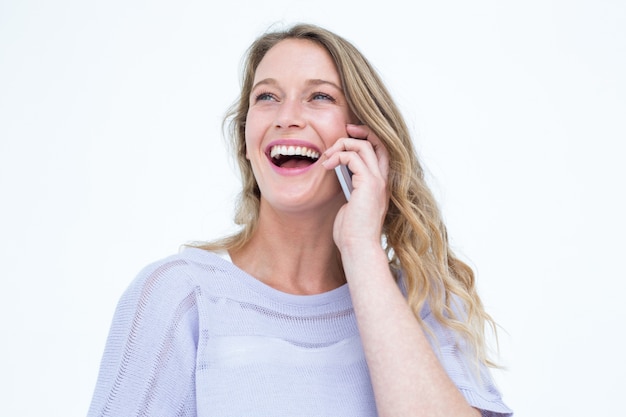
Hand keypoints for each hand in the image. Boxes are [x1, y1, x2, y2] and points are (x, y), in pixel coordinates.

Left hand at [322, 124, 389, 251]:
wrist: (358, 247)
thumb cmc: (351, 232)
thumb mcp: (350, 205)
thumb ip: (349, 188)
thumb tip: (337, 174)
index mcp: (380, 185)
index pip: (381, 152)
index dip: (367, 139)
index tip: (349, 135)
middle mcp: (382, 181)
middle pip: (377, 143)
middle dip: (359, 132)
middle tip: (343, 131)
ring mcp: (377, 182)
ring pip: (364, 146)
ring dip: (342, 145)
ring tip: (327, 156)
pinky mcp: (368, 184)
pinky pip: (354, 157)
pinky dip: (338, 156)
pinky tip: (327, 166)